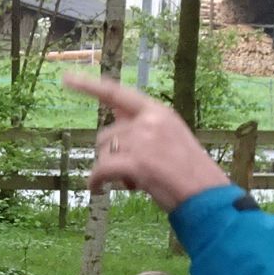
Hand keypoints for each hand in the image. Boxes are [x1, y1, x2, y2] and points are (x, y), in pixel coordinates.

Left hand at [63, 73, 229, 210]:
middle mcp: (149, 121)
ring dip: (110, 170)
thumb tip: (112, 129)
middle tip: (131, 174)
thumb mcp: (170, 138)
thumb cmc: (189, 172)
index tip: (66, 79)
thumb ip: (143, 129)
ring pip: (103, 154)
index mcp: (158, 112)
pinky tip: (96, 189)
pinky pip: (101, 170)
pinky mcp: (136, 163)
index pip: (117, 93)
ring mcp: (142, 141)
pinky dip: (95, 181)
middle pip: (106, 134)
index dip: (89, 86)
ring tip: (132, 182)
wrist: (206, 195)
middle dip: (110, 154)